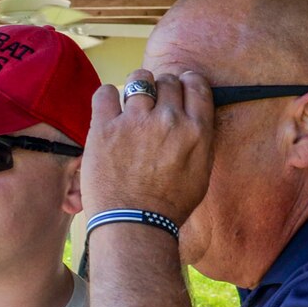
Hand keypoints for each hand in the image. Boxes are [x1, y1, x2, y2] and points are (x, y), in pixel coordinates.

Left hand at [81, 69, 213, 223]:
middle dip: (162, 90)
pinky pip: (105, 92)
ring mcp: (135, 122)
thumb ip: (200, 139)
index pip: (196, 84)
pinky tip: (110, 113)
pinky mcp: (105, 128)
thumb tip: (194, 115)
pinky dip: (107, 98)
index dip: (187, 83)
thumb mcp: (201, 174)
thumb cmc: (168, 208)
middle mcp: (168, 120)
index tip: (178, 91)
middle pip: (167, 80)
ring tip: (132, 107)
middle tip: (153, 109)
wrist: (134, 227)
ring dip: (137, 88)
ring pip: (139, 79)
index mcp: (196, 131)